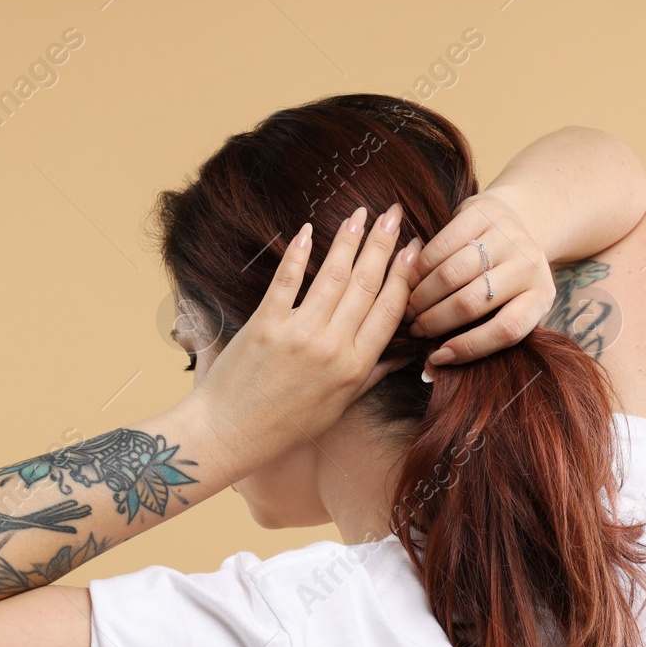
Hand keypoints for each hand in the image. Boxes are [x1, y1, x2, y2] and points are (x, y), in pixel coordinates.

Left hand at [196, 204, 419, 471]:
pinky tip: (308, 230)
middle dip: (383, 244)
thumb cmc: (286, 426)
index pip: (390, 310)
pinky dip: (299, 253)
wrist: (230, 433)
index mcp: (356, 367)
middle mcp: (332, 347)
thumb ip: (372, 374)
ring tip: (361, 213)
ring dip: (349, 240)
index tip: (415, 247)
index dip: (405, 274)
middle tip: (394, 214)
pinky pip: (287, 280)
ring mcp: (299, 334)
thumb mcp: (338, 406)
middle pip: (366, 284)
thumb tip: (403, 355)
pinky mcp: (266, 324)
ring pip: (333, 276)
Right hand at [404, 188, 554, 367]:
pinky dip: (420, 268)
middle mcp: (529, 265)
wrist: (519, 220)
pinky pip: (440, 246)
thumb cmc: (506, 278)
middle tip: (415, 328)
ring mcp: (506, 236)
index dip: (468, 348)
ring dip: (422, 296)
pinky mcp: (482, 213)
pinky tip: (412, 279)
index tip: (438, 357)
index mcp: (541, 296)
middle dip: (435, 321)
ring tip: (410, 307)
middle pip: (471, 303)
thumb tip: (431, 368)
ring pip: (451, 275)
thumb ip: (482, 333)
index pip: (506, 331)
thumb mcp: (509, 304)